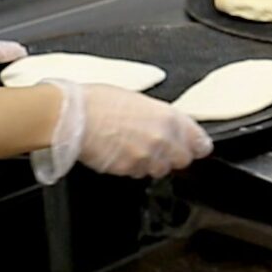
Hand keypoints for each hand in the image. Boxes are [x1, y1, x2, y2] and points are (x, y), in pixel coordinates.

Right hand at [31, 80, 212, 183]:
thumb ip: (159, 115)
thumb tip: (169, 124)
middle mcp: (162, 139)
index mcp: (167, 116)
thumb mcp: (137, 98)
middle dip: (173, 154)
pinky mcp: (129, 170)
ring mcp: (146, 157)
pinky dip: (133, 166)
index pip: (198, 140)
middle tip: (158, 145)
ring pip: (160, 169)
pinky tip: (121, 151)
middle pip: (182, 160)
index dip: (196, 144)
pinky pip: (139, 173)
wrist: (73, 116)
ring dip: (152, 162)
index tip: (197, 146)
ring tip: (134, 146)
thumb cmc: (98, 100)